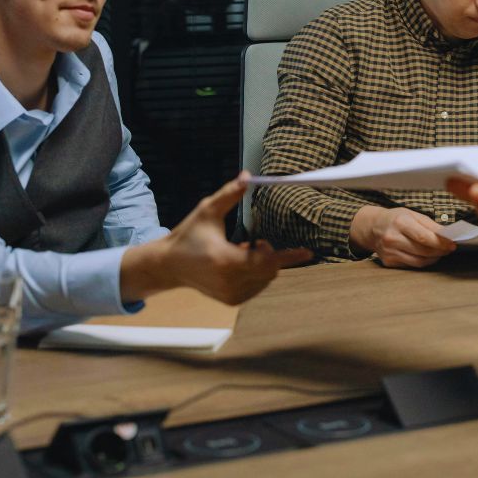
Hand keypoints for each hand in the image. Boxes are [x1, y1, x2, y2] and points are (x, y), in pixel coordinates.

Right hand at [121, 173, 310, 304]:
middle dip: (269, 253)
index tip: (308, 252)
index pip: (266, 260)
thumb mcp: (207, 210)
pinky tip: (237, 264)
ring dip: (262, 263)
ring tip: (240, 251)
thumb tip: (247, 176)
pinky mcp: (231, 301)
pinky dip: (255, 274)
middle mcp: (230, 281)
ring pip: (266, 279)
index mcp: (226, 260)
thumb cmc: (189, 235)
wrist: (169, 265)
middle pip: (270, 269)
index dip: (289, 256)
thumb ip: (229, 194)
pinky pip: (258, 287)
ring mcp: (231, 295)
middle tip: (251, 241)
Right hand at [349, 206, 456, 267]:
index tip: (452, 244)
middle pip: (423, 250)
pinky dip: (423, 261)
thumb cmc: (395, 218)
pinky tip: (428, 256)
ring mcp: (389, 252)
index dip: (440, 242)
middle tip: (449, 249)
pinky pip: (412, 265)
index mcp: (399, 222)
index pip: (424, 237)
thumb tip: (447, 235)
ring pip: (419, 261)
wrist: (372, 227)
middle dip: (439, 251)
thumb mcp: (411, 214)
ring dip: (433, 258)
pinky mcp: (389, 262)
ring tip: (440, 252)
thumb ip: (430, 224)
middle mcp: (392, 238)